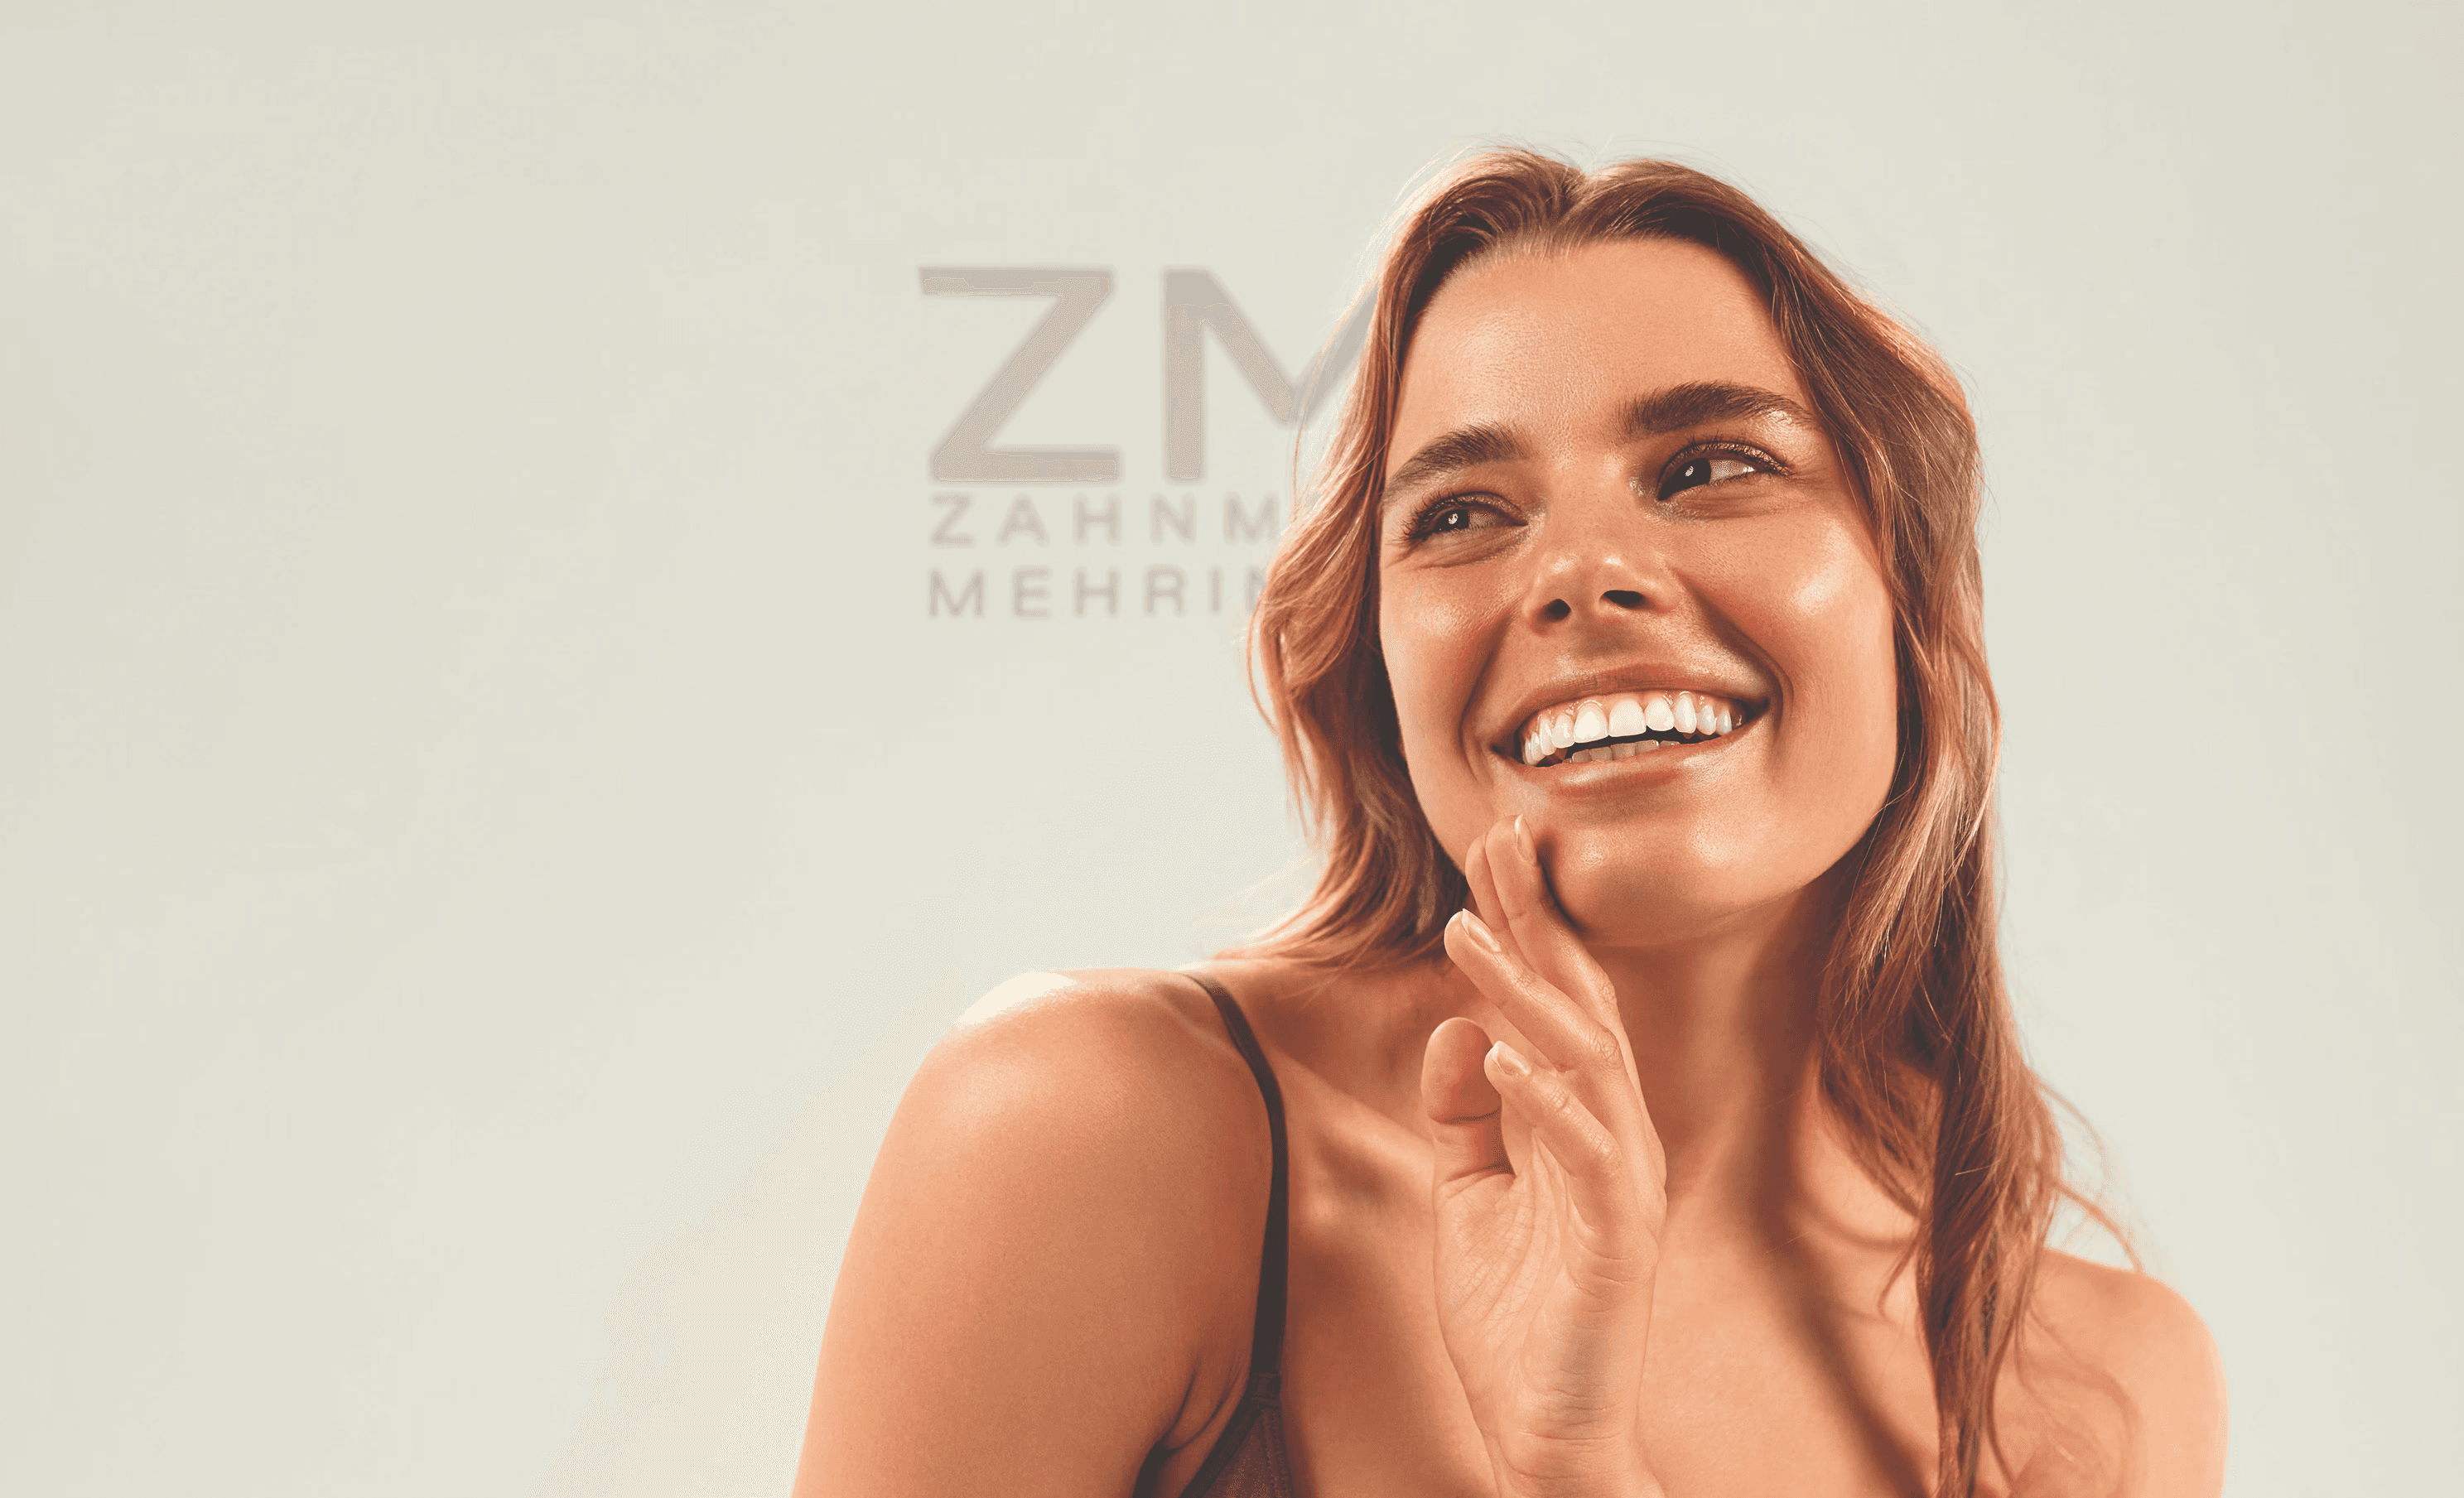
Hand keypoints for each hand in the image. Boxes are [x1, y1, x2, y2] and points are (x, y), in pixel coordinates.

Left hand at [1421, 816, 1669, 1497]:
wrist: (1549, 1430)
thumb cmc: (1517, 1315)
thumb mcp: (1469, 1196)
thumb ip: (1463, 1114)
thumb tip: (1459, 1030)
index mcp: (1583, 1120)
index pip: (1556, 1001)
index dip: (1527, 923)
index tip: (1492, 846)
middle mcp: (1615, 1135)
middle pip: (1580, 1006)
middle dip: (1537, 923)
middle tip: (1499, 839)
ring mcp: (1623, 1185)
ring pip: (1585, 1063)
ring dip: (1528, 995)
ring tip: (1472, 935)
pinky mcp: (1617, 1239)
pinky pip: (1590, 1153)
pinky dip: (1549, 1100)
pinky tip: (1505, 1056)